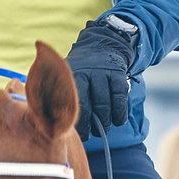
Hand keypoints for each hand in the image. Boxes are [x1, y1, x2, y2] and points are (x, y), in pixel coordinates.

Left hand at [64, 17, 136, 140]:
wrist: (102, 44)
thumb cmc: (81, 69)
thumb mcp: (68, 74)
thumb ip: (62, 93)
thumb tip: (58, 122)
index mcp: (73, 74)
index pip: (72, 101)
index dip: (72, 119)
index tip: (71, 131)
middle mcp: (89, 73)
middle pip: (90, 106)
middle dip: (90, 125)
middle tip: (89, 134)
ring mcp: (105, 74)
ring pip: (105, 105)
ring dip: (105, 122)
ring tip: (102, 129)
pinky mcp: (119, 76)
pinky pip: (120, 100)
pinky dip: (120, 114)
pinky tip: (117, 121)